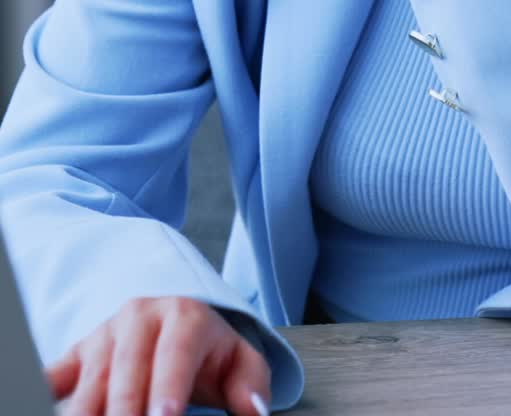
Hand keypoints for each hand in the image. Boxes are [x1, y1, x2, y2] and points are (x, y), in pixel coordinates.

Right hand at [46, 295, 268, 415]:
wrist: (172, 319)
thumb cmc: (207, 351)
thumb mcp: (238, 360)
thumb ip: (251, 385)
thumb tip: (254, 413)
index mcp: (185, 317)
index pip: (176, 353)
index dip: (168, 387)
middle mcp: (140, 318)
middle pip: (126, 368)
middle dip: (124, 409)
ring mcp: (103, 335)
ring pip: (89, 381)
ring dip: (86, 413)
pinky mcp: (74, 354)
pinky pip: (53, 376)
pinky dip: (46, 396)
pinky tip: (44, 408)